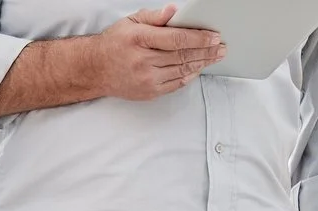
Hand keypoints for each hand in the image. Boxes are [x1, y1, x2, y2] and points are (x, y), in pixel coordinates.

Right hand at [89, 5, 224, 101]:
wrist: (96, 69)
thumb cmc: (115, 43)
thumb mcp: (132, 21)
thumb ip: (155, 17)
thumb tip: (175, 11)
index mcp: (140, 39)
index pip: (176, 39)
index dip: (198, 38)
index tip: (214, 36)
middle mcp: (143, 61)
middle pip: (183, 56)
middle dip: (206, 51)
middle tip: (221, 47)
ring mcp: (147, 79)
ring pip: (182, 70)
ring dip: (202, 63)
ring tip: (215, 56)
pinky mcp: (149, 92)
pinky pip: (175, 84)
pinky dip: (189, 75)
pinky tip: (198, 68)